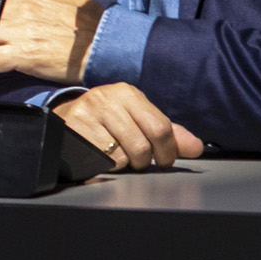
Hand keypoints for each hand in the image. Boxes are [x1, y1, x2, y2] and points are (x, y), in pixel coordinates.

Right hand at [53, 84, 203, 170]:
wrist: (64, 121)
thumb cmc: (106, 122)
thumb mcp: (136, 120)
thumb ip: (168, 133)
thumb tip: (196, 147)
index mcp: (127, 93)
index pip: (160, 127)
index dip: (168, 151)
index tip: (164, 160)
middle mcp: (107, 98)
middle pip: (143, 145)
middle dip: (146, 161)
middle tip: (142, 163)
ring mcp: (88, 113)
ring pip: (124, 155)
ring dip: (125, 164)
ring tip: (117, 155)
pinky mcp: (74, 130)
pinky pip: (103, 161)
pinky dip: (106, 166)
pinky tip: (100, 156)